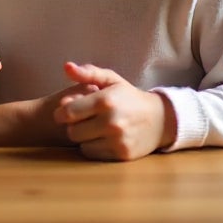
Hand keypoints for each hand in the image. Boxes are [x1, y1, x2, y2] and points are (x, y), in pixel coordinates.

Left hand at [53, 62, 176, 160]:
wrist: (160, 119)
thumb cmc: (129, 96)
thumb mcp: (111, 79)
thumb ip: (88, 73)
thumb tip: (66, 67)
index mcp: (105, 100)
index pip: (68, 112)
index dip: (62, 112)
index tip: (65, 111)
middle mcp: (111, 122)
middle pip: (72, 131)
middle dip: (73, 125)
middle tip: (81, 120)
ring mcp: (117, 140)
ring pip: (82, 144)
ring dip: (83, 138)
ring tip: (92, 128)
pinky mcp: (122, 155)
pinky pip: (93, 155)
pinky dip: (94, 147)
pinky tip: (102, 138)